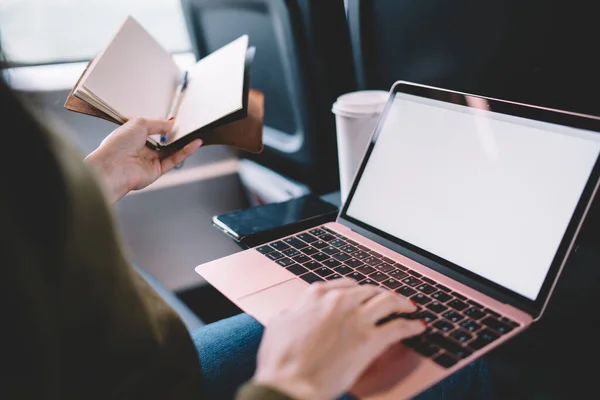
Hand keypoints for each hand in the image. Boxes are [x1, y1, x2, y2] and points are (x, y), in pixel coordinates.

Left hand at [85, 117, 202, 202]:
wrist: (112, 168)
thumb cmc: (116, 146)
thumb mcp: (139, 123)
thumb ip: (158, 123)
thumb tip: (171, 123)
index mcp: (134, 136)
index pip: (153, 129)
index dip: (164, 125)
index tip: (176, 120)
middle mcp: (142, 149)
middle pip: (164, 140)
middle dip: (176, 134)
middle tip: (188, 127)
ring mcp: (150, 161)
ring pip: (171, 151)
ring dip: (184, 143)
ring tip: (195, 134)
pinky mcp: (157, 171)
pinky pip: (174, 160)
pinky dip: (185, 152)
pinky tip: (194, 144)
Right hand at [253, 279, 424, 399]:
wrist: (291, 383)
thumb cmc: (281, 359)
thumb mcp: (279, 324)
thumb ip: (293, 312)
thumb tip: (295, 313)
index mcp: (316, 295)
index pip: (345, 285)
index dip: (358, 290)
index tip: (364, 295)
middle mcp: (339, 301)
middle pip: (369, 290)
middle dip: (381, 295)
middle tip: (390, 301)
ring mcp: (356, 319)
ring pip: (388, 301)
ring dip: (402, 303)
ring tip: (410, 307)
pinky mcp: (370, 340)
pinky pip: (399, 327)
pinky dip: (411, 325)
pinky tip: (418, 326)